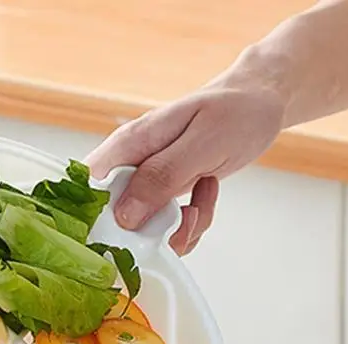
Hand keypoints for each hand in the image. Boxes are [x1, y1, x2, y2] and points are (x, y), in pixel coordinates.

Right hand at [87, 79, 284, 254]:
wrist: (259, 103)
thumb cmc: (234, 112)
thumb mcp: (202, 144)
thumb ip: (161, 176)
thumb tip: (124, 215)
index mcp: (129, 145)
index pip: (87, 187)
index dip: (97, 219)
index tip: (130, 235)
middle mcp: (132, 165)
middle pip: (116, 220)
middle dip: (152, 232)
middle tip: (186, 216)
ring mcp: (148, 182)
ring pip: (146, 230)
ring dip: (179, 229)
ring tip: (202, 200)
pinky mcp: (166, 194)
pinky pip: (169, 227)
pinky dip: (192, 223)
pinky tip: (207, 192)